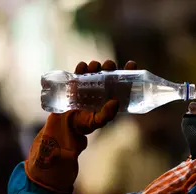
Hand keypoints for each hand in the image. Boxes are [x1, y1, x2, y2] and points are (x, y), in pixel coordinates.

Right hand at [25, 60, 137, 192]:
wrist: (64, 126)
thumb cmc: (84, 125)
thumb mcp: (97, 122)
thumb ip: (106, 115)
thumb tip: (115, 102)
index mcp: (112, 95)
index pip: (123, 81)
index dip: (129, 71)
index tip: (131, 64)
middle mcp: (102, 87)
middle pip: (109, 71)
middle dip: (110, 65)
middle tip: (108, 66)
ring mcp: (89, 84)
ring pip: (95, 69)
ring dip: (95, 65)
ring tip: (94, 67)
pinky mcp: (76, 82)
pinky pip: (79, 71)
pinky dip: (81, 67)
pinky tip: (82, 67)